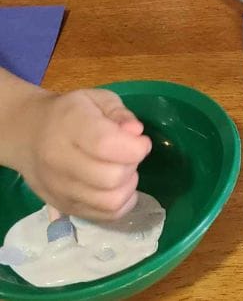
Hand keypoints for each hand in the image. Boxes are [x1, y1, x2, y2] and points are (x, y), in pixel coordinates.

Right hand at [13, 89, 150, 220]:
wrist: (27, 134)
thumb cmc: (69, 113)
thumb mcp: (96, 99)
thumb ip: (120, 113)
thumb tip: (136, 132)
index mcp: (69, 125)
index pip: (106, 145)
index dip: (135, 147)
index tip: (141, 142)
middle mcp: (60, 160)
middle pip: (111, 178)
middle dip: (131, 166)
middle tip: (128, 155)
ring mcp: (60, 188)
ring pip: (111, 202)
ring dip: (127, 186)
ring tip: (122, 170)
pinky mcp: (65, 207)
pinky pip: (105, 216)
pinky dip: (121, 203)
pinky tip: (118, 186)